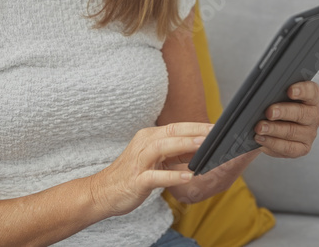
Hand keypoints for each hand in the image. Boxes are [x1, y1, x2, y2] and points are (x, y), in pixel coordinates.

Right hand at [88, 122, 211, 217]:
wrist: (102, 192)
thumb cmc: (131, 175)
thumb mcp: (154, 159)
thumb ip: (173, 153)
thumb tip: (199, 149)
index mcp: (148, 137)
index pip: (175, 127)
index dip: (195, 126)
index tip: (215, 127)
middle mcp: (143, 145)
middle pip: (171, 132)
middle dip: (194, 131)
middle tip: (214, 132)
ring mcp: (139, 162)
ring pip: (162, 147)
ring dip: (183, 145)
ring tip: (202, 146)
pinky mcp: (137, 180)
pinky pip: (156, 176)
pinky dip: (172, 175)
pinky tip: (188, 176)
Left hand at [253, 81, 318, 157]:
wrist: (276, 127)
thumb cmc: (278, 107)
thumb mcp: (279, 97)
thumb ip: (276, 93)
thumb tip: (262, 95)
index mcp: (312, 99)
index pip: (312, 91)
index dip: (302, 90)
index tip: (290, 91)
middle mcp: (313, 116)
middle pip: (302, 113)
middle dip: (283, 112)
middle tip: (269, 112)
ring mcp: (310, 133)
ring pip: (292, 131)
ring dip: (274, 129)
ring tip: (260, 128)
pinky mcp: (302, 148)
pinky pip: (288, 148)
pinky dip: (272, 143)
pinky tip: (261, 138)